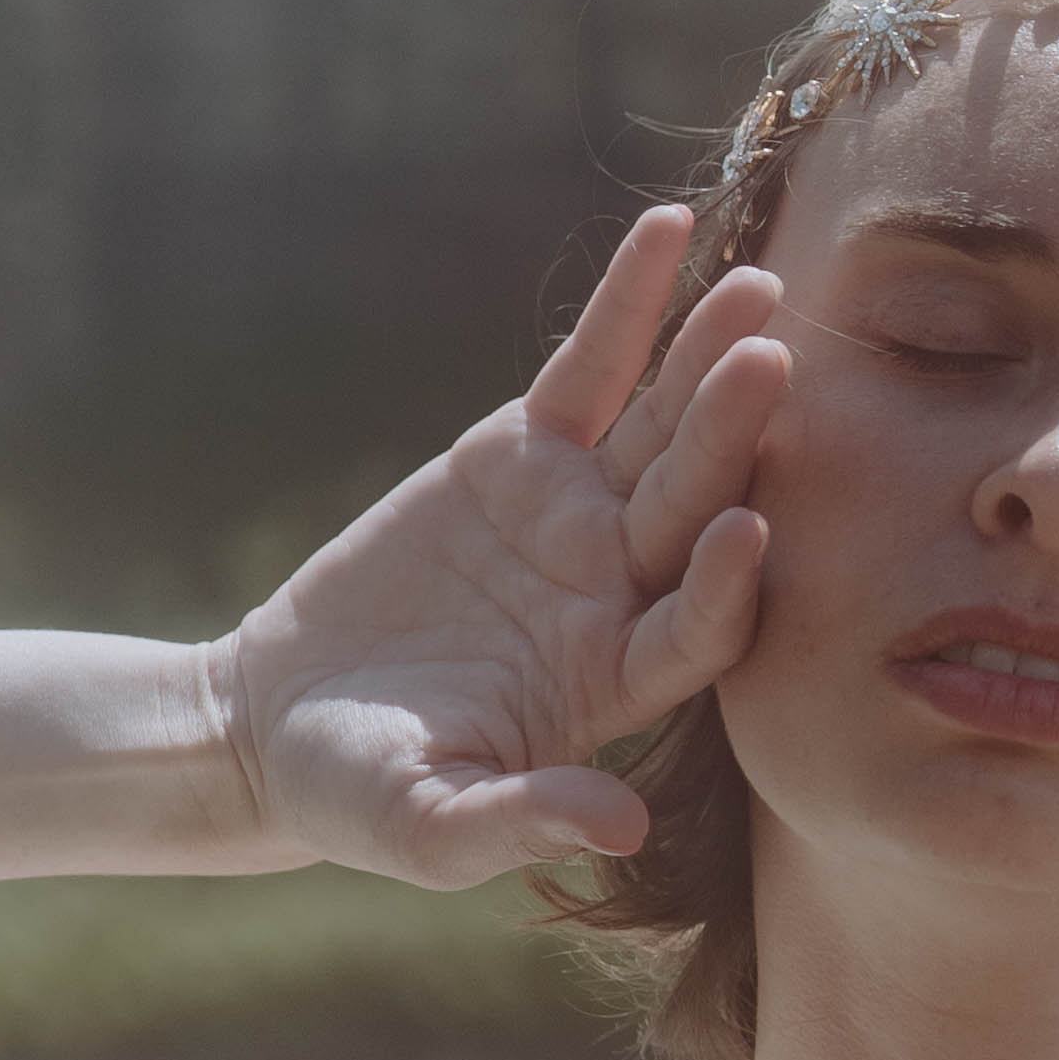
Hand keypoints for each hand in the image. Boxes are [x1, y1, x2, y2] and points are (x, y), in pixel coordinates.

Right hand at [216, 212, 785, 884]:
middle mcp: (620, 594)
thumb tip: (621, 829)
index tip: (751, 535)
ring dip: (705, 358)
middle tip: (775, 363)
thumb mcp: (426, 826)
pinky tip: (670, 230)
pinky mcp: (524, 457)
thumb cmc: (359, 795)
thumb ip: (519, 823)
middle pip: (694, 508)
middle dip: (732, 439)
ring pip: (659, 426)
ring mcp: (578, 517)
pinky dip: (627, 303)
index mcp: (615, 686)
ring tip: (756, 283)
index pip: (696, 633)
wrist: (282, 722)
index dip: (725, 590)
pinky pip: (588, 370)